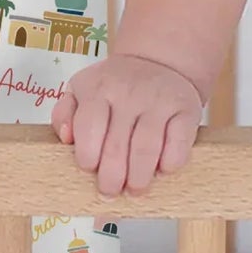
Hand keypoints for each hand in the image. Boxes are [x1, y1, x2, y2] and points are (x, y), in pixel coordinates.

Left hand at [50, 54, 204, 197]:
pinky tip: (161, 170)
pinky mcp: (187, 110)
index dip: (87, 156)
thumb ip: (64, 113)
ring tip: (134, 189)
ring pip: (146, 150)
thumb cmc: (114, 86)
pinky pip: (178, 146)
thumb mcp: (81, 89)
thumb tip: (65, 138)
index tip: (89, 169)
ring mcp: (159, 101)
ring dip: (139, 178)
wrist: (159, 61)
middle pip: (116, 147)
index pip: (89, 128)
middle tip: (110, 191)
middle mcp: (129, 92)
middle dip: (111, 178)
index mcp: (98, 88)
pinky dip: (169, 165)